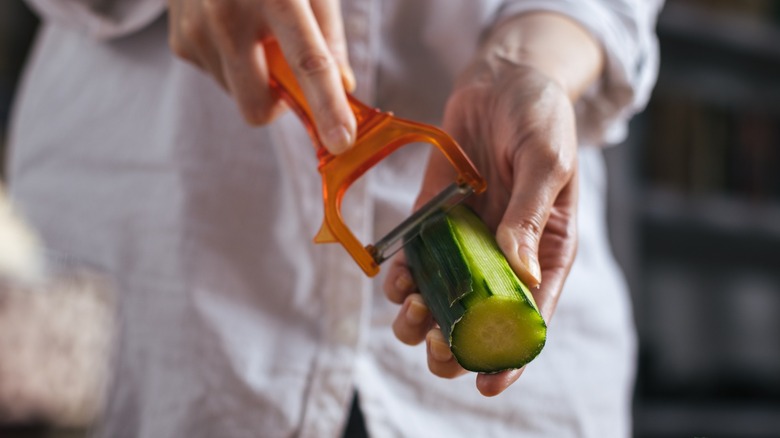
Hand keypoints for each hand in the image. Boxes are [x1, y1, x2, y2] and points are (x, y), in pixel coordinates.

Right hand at [167, 0, 356, 153]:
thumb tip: (343, 88)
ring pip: (239, 95)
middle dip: (278, 105)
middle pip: (258, 106)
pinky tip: (232, 28)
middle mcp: (227, 16)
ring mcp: (196, 32)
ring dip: (256, 78)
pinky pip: (220, 78)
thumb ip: (329, 36)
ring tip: (255, 31)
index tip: (341, 141)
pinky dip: (235, 64)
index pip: (308, 62)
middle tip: (289, 72)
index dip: (327, 106)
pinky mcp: (180, 43)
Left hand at [384, 50, 579, 396]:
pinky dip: (401, 277)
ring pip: (441, 299)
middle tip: (437, 345)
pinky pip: (415, 259)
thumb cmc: (541, 115)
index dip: (510, 357)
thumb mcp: (547, 160)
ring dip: (421, 317)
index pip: (531, 318)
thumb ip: (528, 216)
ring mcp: (466, 239)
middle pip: (479, 320)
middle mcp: (504, 254)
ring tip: (411, 311)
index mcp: (545, 251)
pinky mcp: (433, 218)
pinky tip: (396, 277)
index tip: (486, 384)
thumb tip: (518, 274)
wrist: (502, 79)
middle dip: (455, 344)